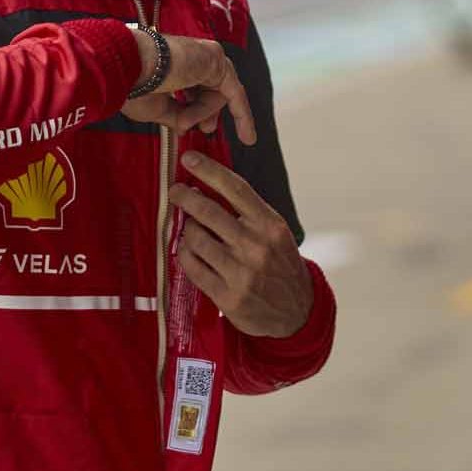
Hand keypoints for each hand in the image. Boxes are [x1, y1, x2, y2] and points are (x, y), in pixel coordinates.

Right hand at [121, 32, 256, 144]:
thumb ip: (178, 116)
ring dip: (203, 113)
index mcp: (177, 64)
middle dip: (211, 112)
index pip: (199, 86)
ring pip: (220, 92)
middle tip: (206, 130)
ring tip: (182, 121)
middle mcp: (194, 57)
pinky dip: (237, 113)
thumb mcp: (158, 109)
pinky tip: (246, 136)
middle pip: (215, 88)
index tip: (203, 128)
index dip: (201, 109)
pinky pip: (230, 91)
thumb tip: (187, 127)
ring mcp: (206, 55)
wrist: (128, 69)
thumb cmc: (133, 86)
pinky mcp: (215, 58)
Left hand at [170, 151, 312, 337]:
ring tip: (190, 228)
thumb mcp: (276, 233)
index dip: (209, 170)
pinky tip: (188, 250)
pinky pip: (192, 266)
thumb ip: (249, 214)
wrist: (296, 312)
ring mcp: (240, 272)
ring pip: (196, 239)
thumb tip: (210, 188)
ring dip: (187, 229)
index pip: (236, 189)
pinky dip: (185, 253)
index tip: (189, 159)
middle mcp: (256, 246)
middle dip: (185, 197)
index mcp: (270, 225)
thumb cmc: (281, 265)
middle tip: (175, 191)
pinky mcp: (227, 296)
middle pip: (209, 212)